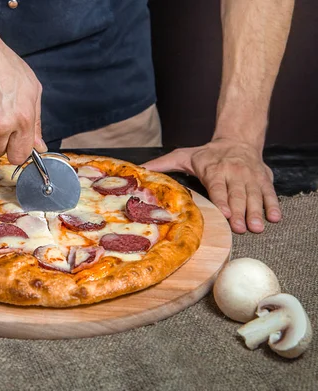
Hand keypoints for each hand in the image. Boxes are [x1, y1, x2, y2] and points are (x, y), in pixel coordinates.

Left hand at [141, 138, 281, 233]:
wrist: (238, 139)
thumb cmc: (207, 154)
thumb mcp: (183, 156)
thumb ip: (162, 165)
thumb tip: (139, 170)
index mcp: (214, 169)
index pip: (218, 187)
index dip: (222, 200)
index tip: (224, 213)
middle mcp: (234, 172)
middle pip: (237, 194)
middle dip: (240, 212)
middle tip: (241, 228)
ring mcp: (251, 176)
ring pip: (254, 195)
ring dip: (256, 212)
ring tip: (257, 227)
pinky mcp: (264, 178)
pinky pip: (269, 192)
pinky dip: (273, 205)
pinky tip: (274, 218)